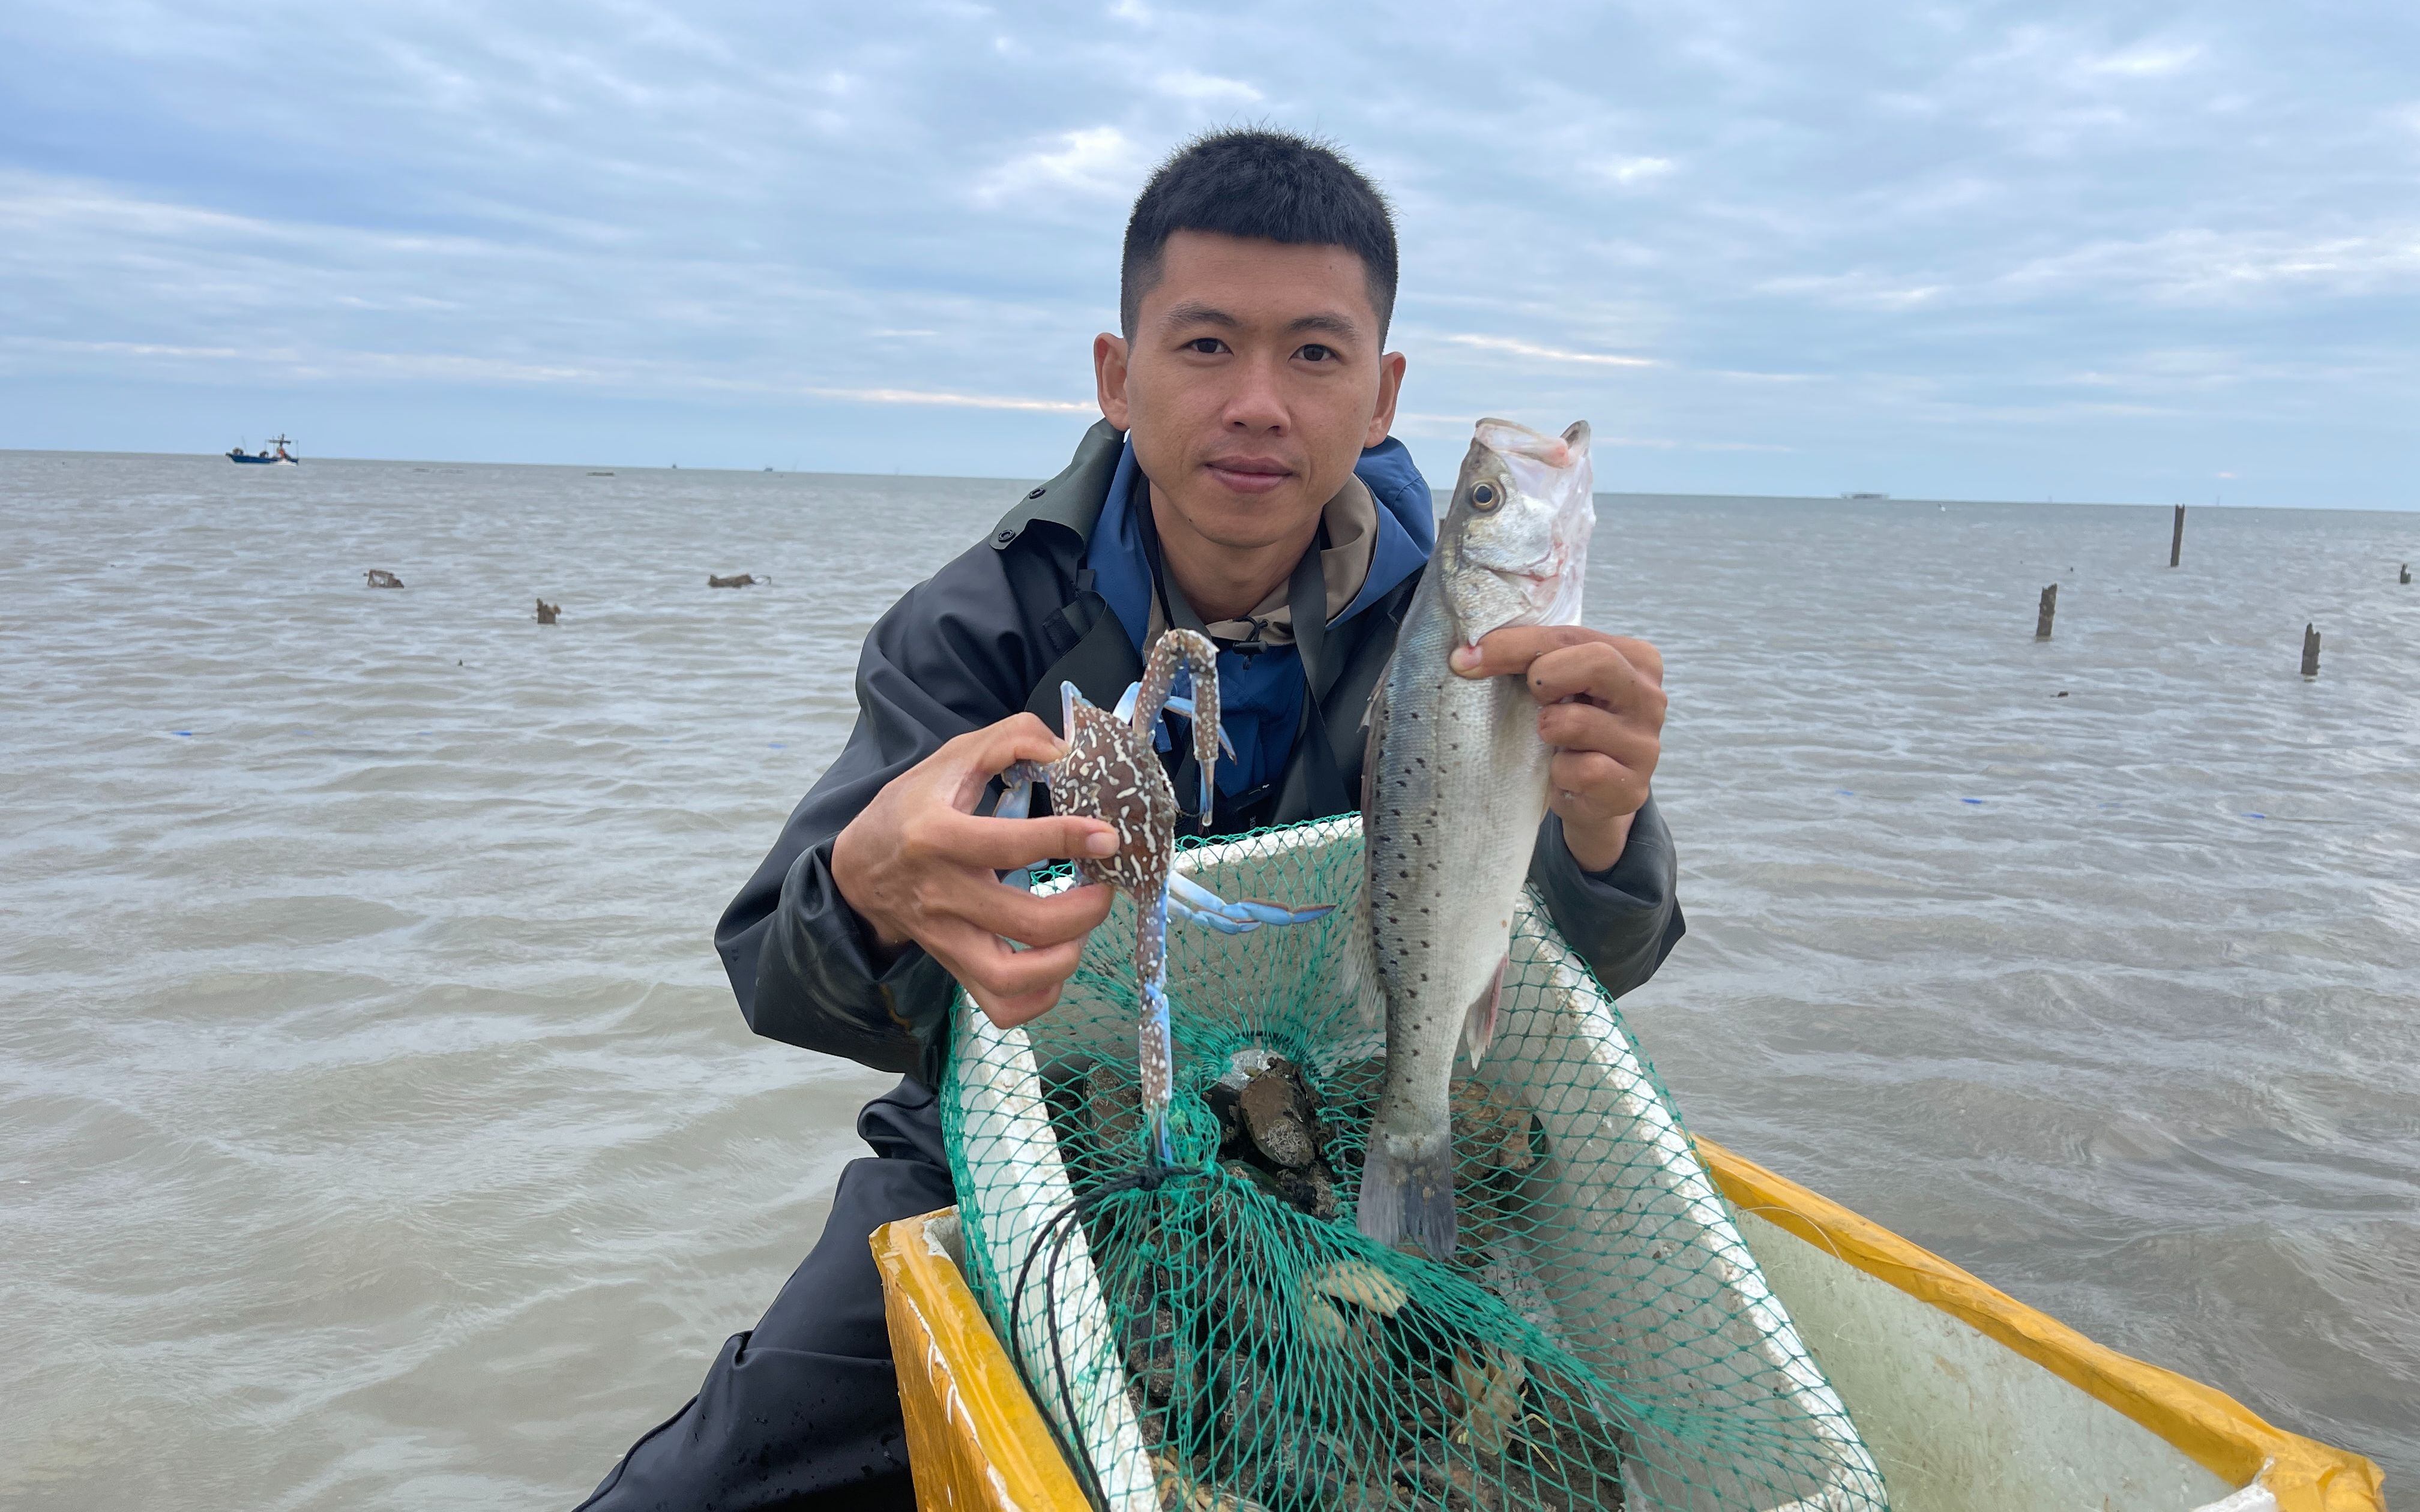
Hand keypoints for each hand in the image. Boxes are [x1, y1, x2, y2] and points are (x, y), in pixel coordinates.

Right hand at [833, 714, 1120, 1028]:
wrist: (859, 867)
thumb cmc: (914, 807)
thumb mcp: (952, 758)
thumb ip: (1010, 739)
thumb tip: (1065, 748)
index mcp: (937, 836)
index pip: (1008, 845)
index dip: (1066, 839)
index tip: (1108, 836)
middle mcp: (940, 894)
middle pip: (1024, 923)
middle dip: (1084, 910)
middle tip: (1104, 888)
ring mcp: (945, 938)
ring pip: (1009, 978)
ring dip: (1063, 961)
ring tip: (1081, 932)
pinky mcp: (953, 967)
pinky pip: (999, 1007)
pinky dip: (1039, 998)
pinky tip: (1056, 966)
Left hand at [1451, 627, 1664, 872]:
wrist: (1593, 793)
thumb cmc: (1570, 724)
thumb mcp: (1558, 683)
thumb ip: (1529, 658)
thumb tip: (1466, 655)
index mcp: (1636, 659)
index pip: (1572, 635)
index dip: (1514, 645)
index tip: (1467, 658)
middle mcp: (1649, 697)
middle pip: (1597, 661)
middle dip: (1545, 678)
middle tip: (1532, 699)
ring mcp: (1646, 744)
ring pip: (1578, 722)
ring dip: (1548, 730)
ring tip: (1551, 738)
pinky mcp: (1632, 787)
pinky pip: (1582, 771)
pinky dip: (1560, 773)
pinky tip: (1564, 773)